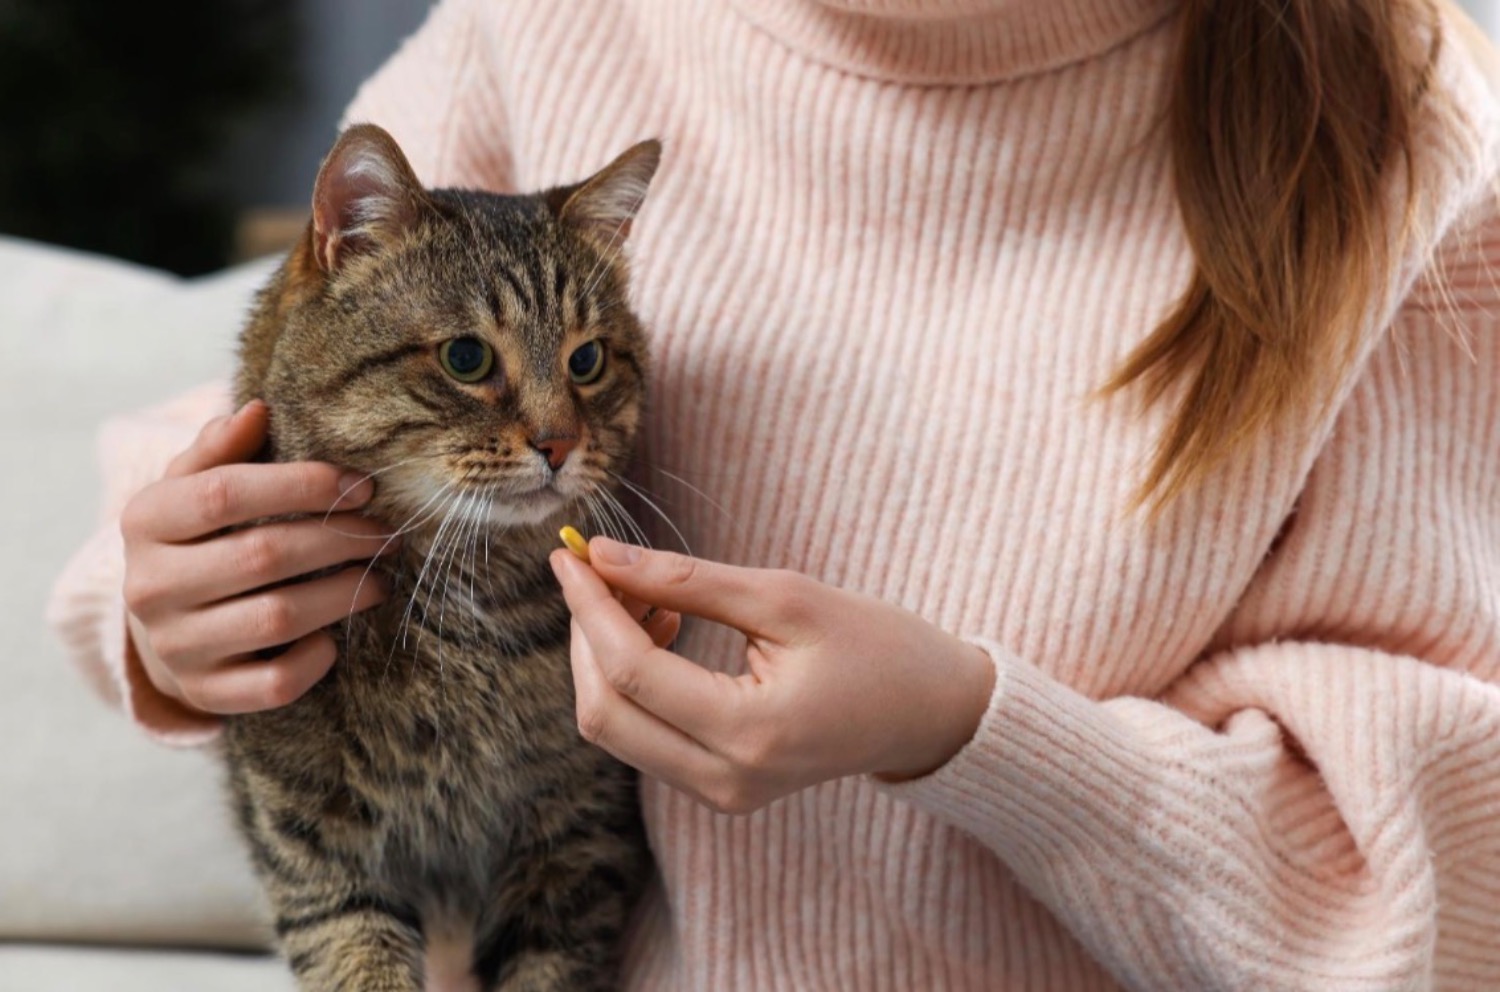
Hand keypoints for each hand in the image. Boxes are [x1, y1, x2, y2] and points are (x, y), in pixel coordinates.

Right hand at [121, 401, 397, 714]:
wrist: (164, 626)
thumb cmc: (199, 538)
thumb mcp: (194, 485)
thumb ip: (223, 448)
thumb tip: (258, 410)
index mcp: (145, 521)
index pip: (225, 494)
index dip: (303, 485)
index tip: (362, 486)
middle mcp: (149, 586)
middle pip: (263, 555)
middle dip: (340, 539)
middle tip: (386, 532)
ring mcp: (176, 646)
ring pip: (278, 618)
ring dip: (343, 593)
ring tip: (378, 576)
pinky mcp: (205, 693)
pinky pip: (275, 682)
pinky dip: (317, 657)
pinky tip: (335, 635)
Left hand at [550, 539, 996, 813]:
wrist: (930, 714)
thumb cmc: (876, 645)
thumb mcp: (786, 597)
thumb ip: (687, 580)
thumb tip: (602, 558)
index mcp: (751, 733)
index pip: (632, 673)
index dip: (590, 608)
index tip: (569, 555)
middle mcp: (726, 781)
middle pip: (605, 714)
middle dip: (588, 636)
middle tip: (604, 571)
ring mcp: (721, 795)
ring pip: (615, 729)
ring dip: (607, 658)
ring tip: (650, 595)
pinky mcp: (719, 789)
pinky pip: (643, 737)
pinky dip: (633, 681)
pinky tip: (665, 628)